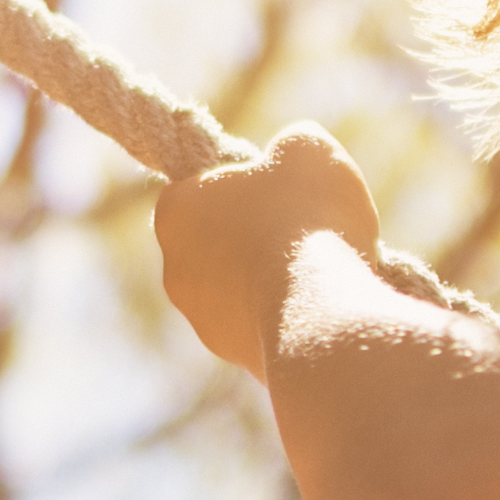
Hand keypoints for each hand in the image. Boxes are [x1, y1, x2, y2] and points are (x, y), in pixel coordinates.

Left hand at [152, 124, 390, 373]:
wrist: (320, 314)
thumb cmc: (305, 219)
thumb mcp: (306, 149)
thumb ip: (292, 143)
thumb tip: (293, 152)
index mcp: (175, 212)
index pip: (197, 189)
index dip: (241, 184)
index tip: (278, 186)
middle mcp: (175, 270)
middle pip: (220, 240)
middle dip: (258, 233)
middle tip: (305, 226)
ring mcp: (203, 320)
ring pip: (242, 286)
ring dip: (275, 275)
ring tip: (324, 267)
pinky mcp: (235, 356)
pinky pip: (265, 324)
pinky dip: (289, 313)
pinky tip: (324, 303)